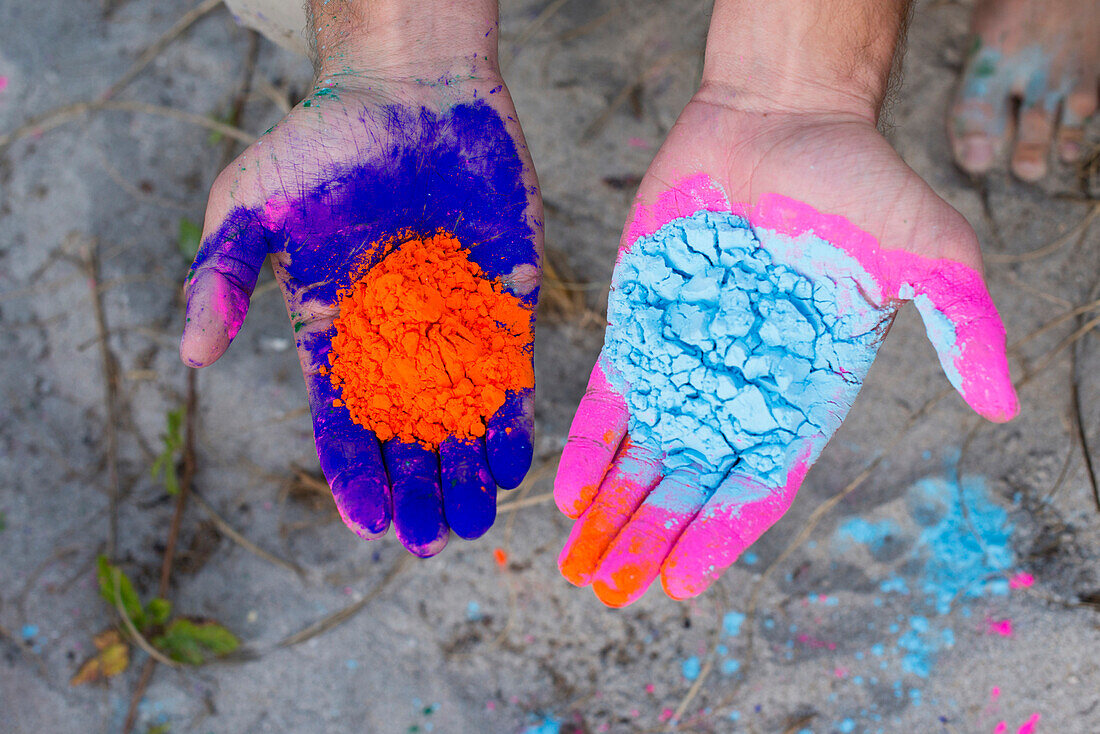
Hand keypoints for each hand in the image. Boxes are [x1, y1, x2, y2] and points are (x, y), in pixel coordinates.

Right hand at [180, 57, 541, 555]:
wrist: (409, 89)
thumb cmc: (323, 143)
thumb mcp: (251, 206)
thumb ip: (220, 276)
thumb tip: (193, 357)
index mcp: (334, 333)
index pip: (342, 419)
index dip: (354, 471)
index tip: (367, 522)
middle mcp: (397, 342)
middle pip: (408, 434)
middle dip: (417, 486)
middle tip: (429, 538)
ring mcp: (456, 324)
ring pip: (462, 415)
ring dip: (467, 470)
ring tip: (473, 521)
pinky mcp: (506, 299)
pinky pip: (511, 370)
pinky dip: (512, 415)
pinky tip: (512, 460)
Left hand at [554, 92, 1017, 605]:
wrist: (781, 117)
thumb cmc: (858, 182)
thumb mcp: (930, 252)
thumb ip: (963, 326)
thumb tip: (1002, 406)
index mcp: (803, 394)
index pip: (757, 485)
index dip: (716, 536)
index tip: (677, 583)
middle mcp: (740, 390)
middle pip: (688, 485)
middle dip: (649, 538)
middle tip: (611, 590)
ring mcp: (685, 360)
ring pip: (640, 455)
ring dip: (610, 511)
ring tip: (580, 566)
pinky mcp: (640, 325)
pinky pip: (607, 401)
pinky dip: (585, 447)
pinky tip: (566, 494)